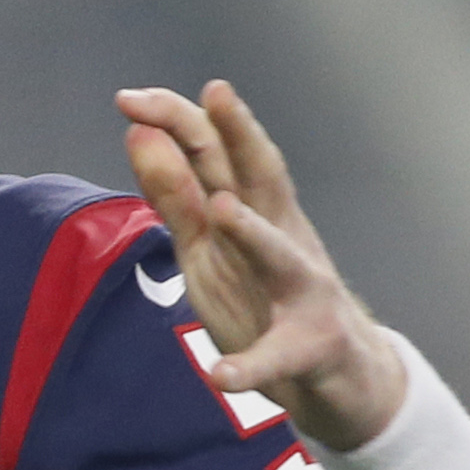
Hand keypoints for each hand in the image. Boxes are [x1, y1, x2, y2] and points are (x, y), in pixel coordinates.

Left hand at [113, 78, 403, 451]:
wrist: (340, 375)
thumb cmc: (266, 299)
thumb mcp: (209, 245)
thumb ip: (176, 194)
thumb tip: (140, 133)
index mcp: (254, 212)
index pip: (219, 152)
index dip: (179, 120)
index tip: (129, 97)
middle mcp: (283, 239)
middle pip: (263, 179)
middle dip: (240, 137)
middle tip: (214, 95)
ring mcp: (302, 293)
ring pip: (280, 257)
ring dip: (252, 232)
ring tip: (222, 209)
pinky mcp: (309, 350)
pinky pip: (278, 358)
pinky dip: (251, 366)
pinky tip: (222, 375)